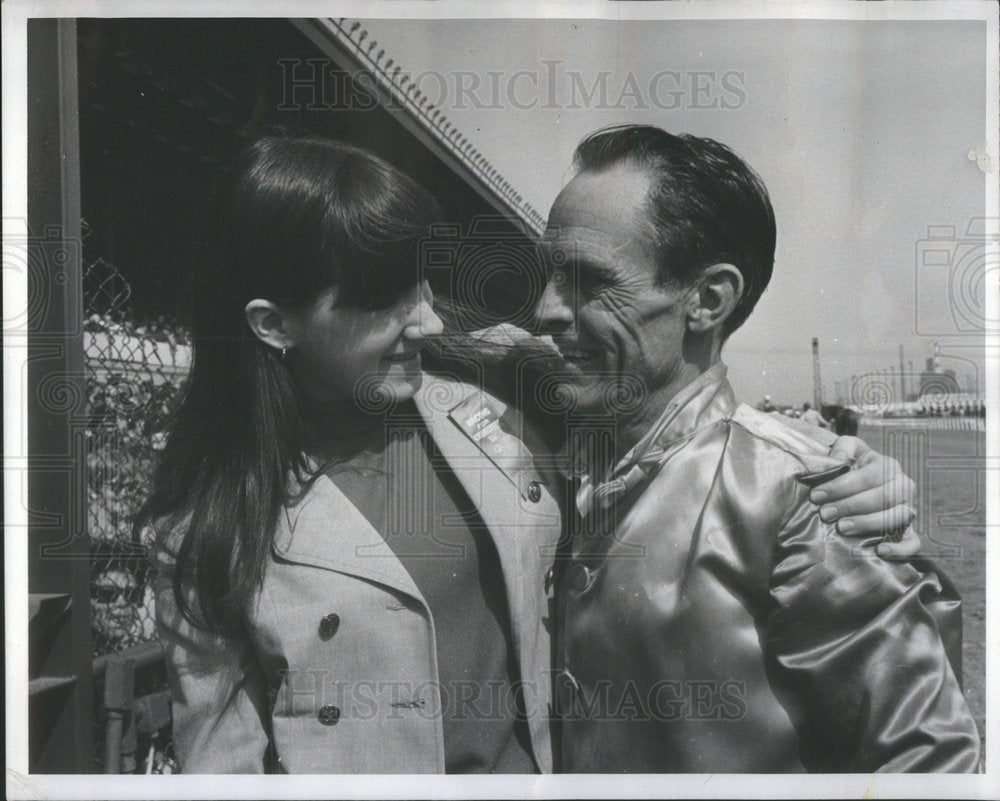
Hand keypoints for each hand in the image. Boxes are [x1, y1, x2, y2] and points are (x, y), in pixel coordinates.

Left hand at [809, 435, 919, 557]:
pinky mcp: (908, 531)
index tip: (817, 495)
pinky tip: (880, 550)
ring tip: (842, 527)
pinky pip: (913, 543)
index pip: (868, 477)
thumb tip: (838, 461)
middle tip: (825, 513)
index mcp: (888, 466)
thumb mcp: (847, 448)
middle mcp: (903, 487)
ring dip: (867, 524)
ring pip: (896, 517)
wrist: (860, 483)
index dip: (841, 487)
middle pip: (882, 498)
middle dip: (850, 506)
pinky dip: (900, 549)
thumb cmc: (852, 465)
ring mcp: (908, 510)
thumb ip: (843, 449)